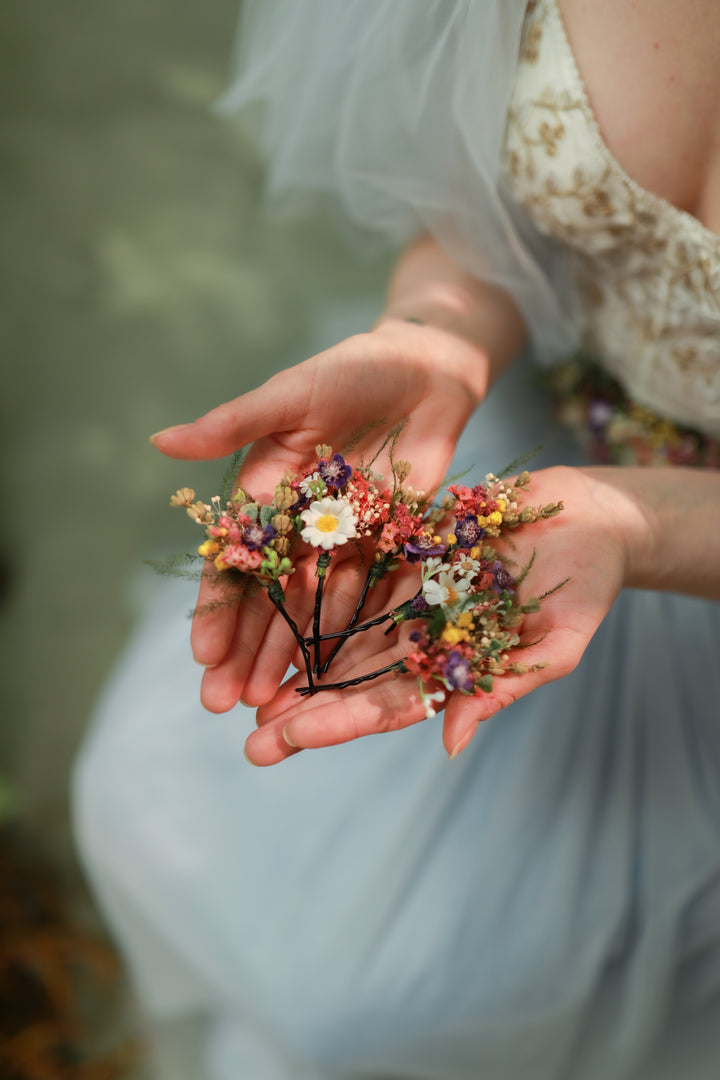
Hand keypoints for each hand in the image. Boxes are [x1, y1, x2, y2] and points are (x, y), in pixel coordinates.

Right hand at [151, 319, 489, 710]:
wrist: (427, 368)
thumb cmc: (352, 370)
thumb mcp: (290, 396)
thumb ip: (233, 424)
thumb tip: (159, 441)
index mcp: (265, 493)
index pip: (235, 561)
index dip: (219, 609)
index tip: (204, 657)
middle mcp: (299, 526)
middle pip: (268, 599)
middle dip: (246, 651)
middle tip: (224, 705)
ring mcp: (346, 541)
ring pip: (313, 610)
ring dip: (291, 657)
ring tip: (271, 707)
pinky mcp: (392, 545)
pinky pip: (370, 598)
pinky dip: (350, 637)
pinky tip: (334, 678)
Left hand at [244, 466, 652, 764]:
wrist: (592, 515)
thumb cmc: (587, 584)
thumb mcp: (556, 644)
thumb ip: (503, 688)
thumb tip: (451, 744)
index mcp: (451, 665)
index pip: (387, 704)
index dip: (338, 722)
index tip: (290, 739)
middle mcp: (419, 633)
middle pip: (352, 677)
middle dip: (303, 709)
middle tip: (250, 740)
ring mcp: (407, 591)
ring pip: (340, 629)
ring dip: (295, 658)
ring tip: (244, 687)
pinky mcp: (401, 545)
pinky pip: (350, 567)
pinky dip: (311, 589)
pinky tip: (268, 606)